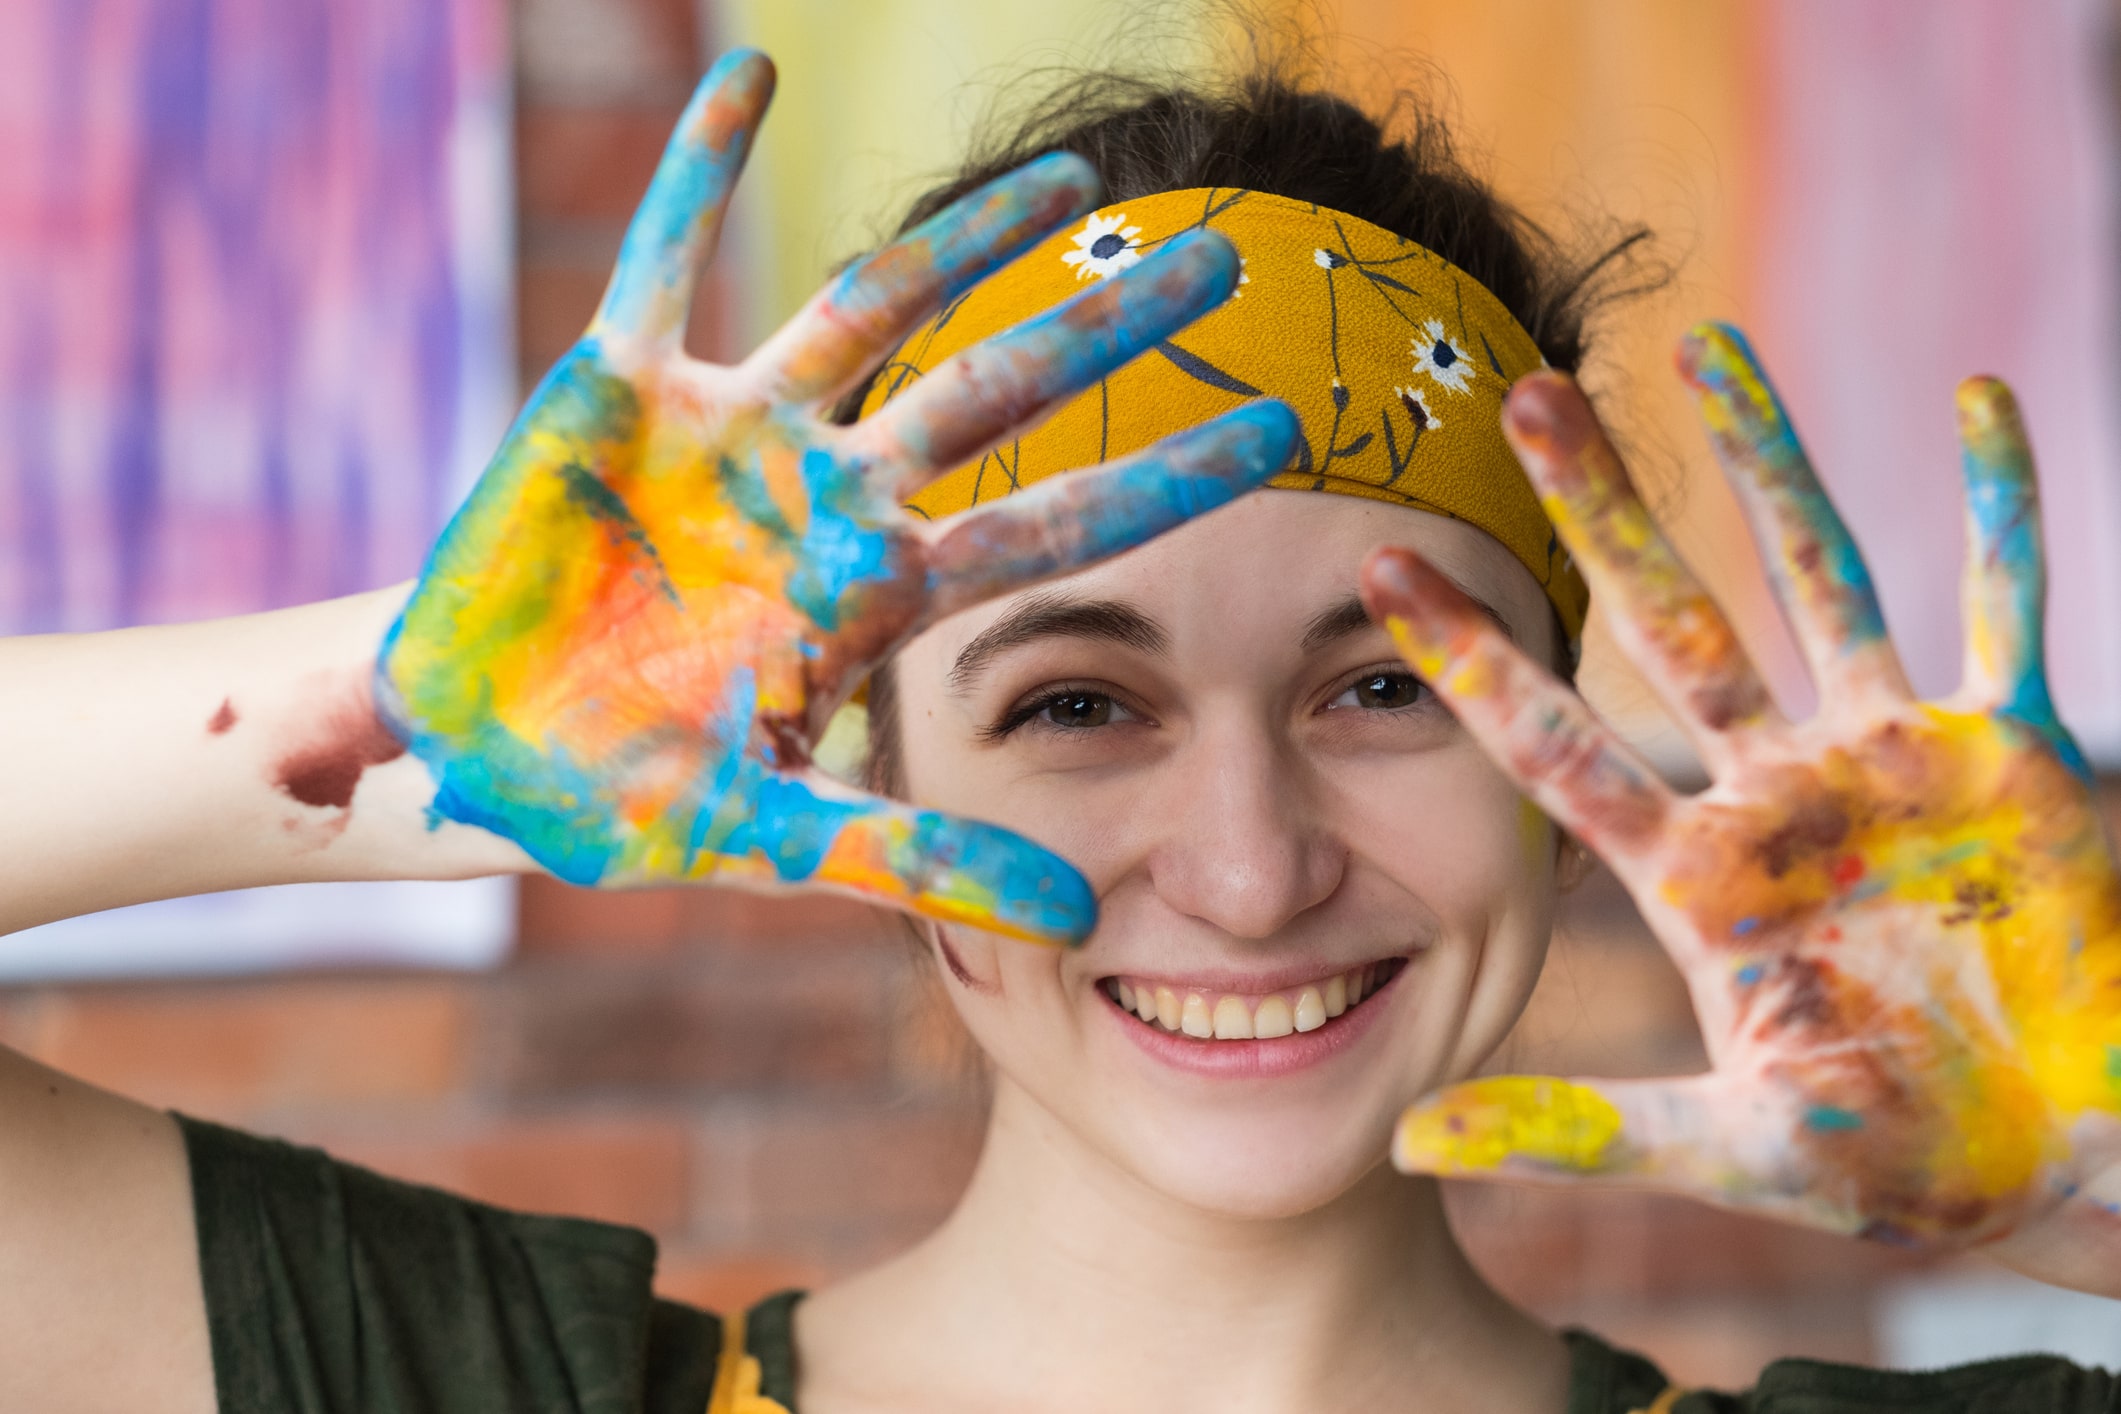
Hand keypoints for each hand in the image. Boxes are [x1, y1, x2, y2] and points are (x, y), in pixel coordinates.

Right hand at [377, 51, 1296, 943]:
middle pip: (996, 394)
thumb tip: (1081, 926)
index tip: (1286, 432)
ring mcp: (729, 433)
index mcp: (873, 595)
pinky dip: (700, 171)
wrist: (475, 751)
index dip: (1166, 476)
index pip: (1055, 526)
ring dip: (964, 241)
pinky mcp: (615, 388)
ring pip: (868, 308)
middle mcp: (825, 496)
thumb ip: (918, 867)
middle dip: (1105, 329)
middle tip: (1229, 266)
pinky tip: (753, 80)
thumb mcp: (771, 840)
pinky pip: (664, 256)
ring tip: (1074, 180)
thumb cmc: (623, 799)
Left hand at [1361, 324, 2120, 1263]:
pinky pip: (2012, 602)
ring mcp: (1897, 761)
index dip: (1467, 660)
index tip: (1373, 564)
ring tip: (1704, 341)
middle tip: (1517, 392)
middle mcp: (1780, 794)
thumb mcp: (1739, 1155)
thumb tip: (1404, 1146)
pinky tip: (1978, 397)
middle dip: (1604, 509)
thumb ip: (1582, 1136)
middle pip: (1674, 621)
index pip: (1552, 748)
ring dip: (1769, 460)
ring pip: (1822, 576)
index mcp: (1699, 879)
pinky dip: (2005, 505)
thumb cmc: (1914, 1163)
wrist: (2078, 1152)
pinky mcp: (2021, 754)